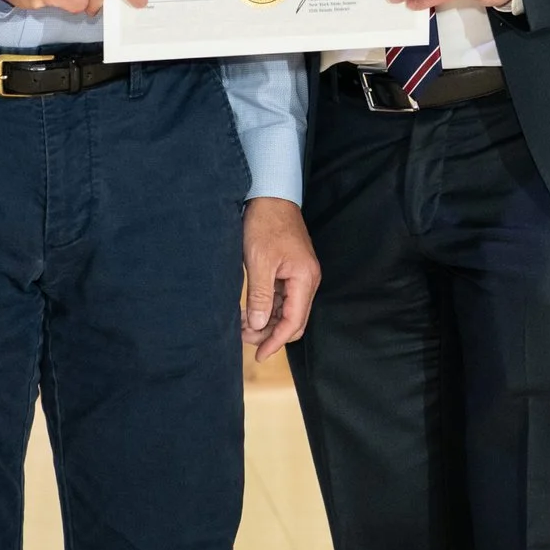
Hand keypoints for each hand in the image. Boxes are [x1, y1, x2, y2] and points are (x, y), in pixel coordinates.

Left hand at [240, 197, 319, 361]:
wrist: (271, 196)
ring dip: (266, 321)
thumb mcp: (259, 261)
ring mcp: (300, 275)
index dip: (276, 341)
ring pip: (286, 310)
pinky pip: (282, 298)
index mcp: (305, 278)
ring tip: (241, 324)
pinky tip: (248, 310)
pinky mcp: (291, 271)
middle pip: (293, 320)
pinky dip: (266, 307)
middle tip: (243, 338)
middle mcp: (307, 280)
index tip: (259, 354)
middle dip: (270, 333)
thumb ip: (260, 296)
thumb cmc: (265, 224)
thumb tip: (257, 326)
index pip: (294, 321)